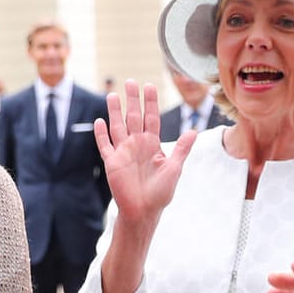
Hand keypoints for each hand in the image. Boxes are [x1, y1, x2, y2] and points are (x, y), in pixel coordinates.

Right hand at [95, 80, 195, 229]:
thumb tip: (194, 131)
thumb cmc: (160, 193)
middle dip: (133, 100)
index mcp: (152, 145)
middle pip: (133, 117)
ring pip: (118, 126)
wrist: (144, 211)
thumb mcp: (174, 168)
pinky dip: (101, 134)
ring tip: (113, 95)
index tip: (150, 86)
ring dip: (115, 111)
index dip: (150, 103)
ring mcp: (123, 152)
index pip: (151, 118)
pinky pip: (105, 145)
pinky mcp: (112, 162)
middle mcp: (137, 145)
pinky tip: (99, 121)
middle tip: (131, 81)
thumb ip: (181, 149)